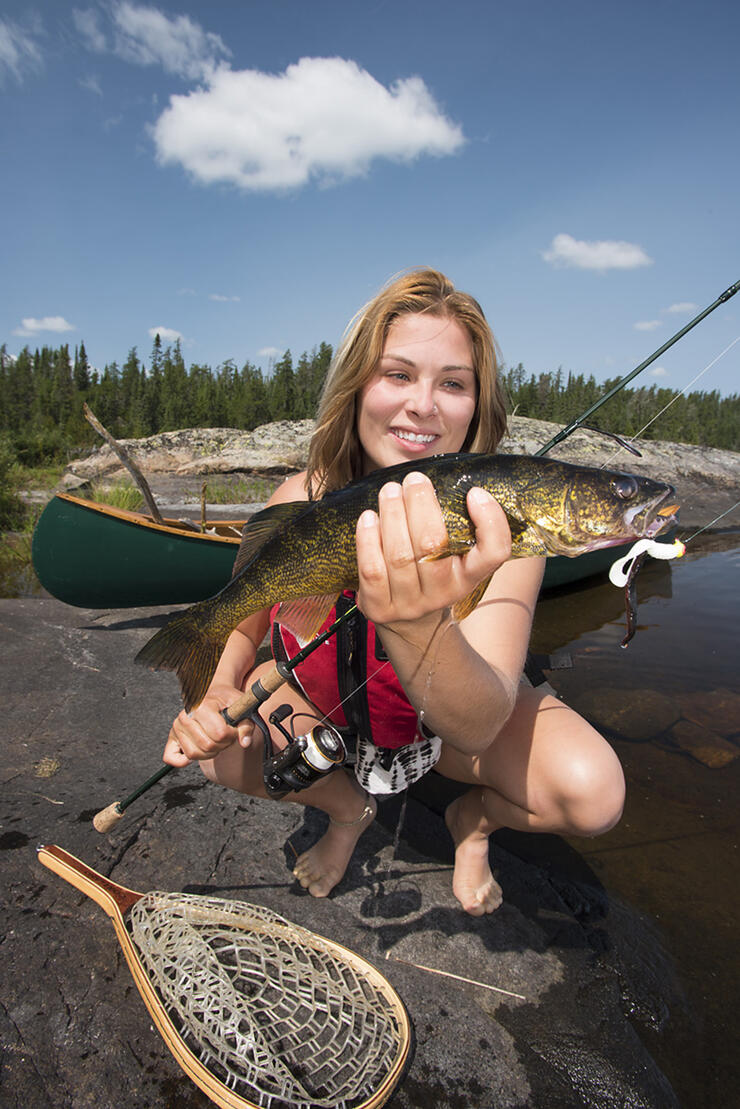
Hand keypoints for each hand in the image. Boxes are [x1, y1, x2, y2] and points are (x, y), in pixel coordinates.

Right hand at [162, 683, 255, 766]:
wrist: (214, 696)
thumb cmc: (227, 702)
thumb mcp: (241, 708)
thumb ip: (246, 725)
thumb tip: (245, 742)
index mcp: (202, 706)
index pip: (220, 733)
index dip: (232, 735)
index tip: (234, 729)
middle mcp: (186, 716)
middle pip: (208, 746)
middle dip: (222, 745)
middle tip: (225, 736)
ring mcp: (177, 726)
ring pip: (194, 754)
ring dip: (209, 753)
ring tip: (215, 741)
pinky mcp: (172, 737)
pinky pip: (172, 757)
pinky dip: (182, 761)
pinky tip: (197, 752)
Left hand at [354, 470, 510, 631]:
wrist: (410, 621)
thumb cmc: (432, 573)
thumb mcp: (455, 556)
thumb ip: (457, 525)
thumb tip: (444, 482)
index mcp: (470, 576)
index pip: (493, 553)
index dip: (490, 522)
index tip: (475, 493)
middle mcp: (443, 593)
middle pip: (434, 547)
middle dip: (421, 505)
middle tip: (414, 479)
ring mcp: (410, 603)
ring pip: (400, 556)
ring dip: (393, 515)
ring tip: (390, 490)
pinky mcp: (379, 607)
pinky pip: (372, 570)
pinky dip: (368, 540)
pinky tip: (368, 518)